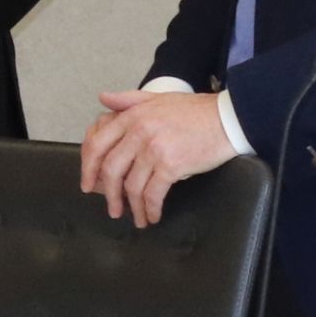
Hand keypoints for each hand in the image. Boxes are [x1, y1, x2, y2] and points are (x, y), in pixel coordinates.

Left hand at [80, 89, 236, 228]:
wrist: (227, 118)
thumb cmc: (194, 111)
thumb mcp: (157, 98)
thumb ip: (128, 100)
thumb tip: (102, 98)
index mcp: (131, 116)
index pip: (97, 144)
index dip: (89, 167)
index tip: (88, 184)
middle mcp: (138, 132)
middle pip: (111, 169)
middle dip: (108, 194)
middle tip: (112, 209)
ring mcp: (154, 149)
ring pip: (131, 185)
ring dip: (132, 207)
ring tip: (137, 218)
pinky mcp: (172, 165)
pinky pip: (153, 193)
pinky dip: (151, 208)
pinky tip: (153, 215)